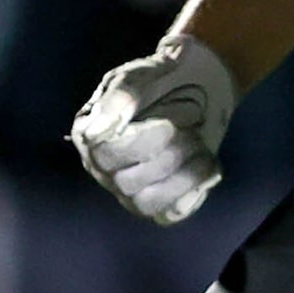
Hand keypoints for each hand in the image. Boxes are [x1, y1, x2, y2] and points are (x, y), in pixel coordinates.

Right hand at [70, 34, 238, 224]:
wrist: (198, 86)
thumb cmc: (161, 80)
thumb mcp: (137, 78)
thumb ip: (119, 100)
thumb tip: (95, 134)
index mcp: (89, 135)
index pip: (101, 154)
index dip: (138, 145)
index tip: (169, 126)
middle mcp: (103, 168)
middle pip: (126, 182)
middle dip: (168, 157)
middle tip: (190, 133)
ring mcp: (128, 190)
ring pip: (147, 204)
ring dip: (182, 178)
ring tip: (201, 150)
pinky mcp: (157, 205)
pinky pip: (169, 214)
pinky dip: (192, 193)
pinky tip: (205, 167)